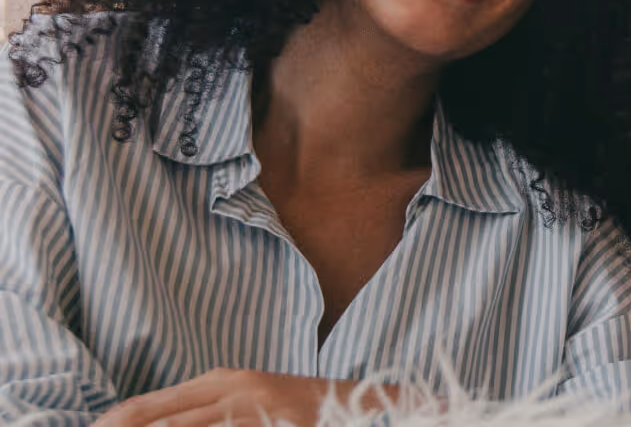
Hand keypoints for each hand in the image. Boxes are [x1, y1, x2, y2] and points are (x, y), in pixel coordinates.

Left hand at [94, 368, 399, 426]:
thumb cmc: (291, 411)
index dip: (109, 426)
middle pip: (150, 417)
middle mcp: (227, 389)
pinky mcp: (263, 424)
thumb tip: (148, 422)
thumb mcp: (243, 400)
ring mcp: (246, 409)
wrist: (350, 404)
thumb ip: (203, 409)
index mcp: (217, 381)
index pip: (143, 407)